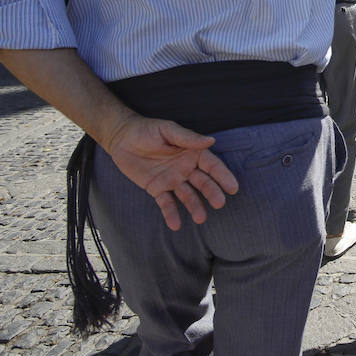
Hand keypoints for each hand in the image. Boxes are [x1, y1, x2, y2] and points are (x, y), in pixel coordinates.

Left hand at [104, 114, 239, 230]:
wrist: (122, 138)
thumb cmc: (147, 130)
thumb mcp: (167, 130)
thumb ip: (188, 138)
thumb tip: (211, 140)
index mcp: (192, 153)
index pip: (211, 165)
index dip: (222, 176)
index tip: (232, 188)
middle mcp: (186, 168)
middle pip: (202, 182)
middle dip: (212, 193)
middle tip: (219, 203)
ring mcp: (172, 180)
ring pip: (187, 195)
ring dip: (194, 206)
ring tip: (200, 218)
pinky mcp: (157, 189)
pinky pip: (166, 203)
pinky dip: (171, 214)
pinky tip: (175, 225)